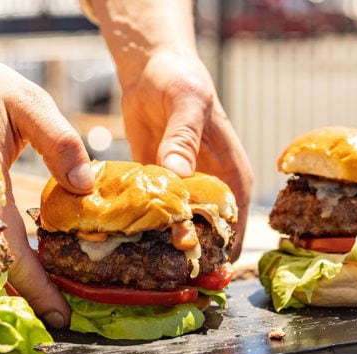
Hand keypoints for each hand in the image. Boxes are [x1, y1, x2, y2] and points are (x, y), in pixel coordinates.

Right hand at [0, 50, 93, 327]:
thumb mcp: (28, 102)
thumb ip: (59, 141)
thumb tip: (86, 186)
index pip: (12, 247)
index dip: (37, 286)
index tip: (60, 316)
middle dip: (21, 298)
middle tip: (54, 321)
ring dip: (1, 285)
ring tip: (36, 306)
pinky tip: (5, 272)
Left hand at [120, 51, 252, 260]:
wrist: (151, 70)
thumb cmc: (180, 80)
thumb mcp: (186, 104)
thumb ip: (183, 138)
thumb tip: (179, 173)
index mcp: (231, 175)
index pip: (233, 224)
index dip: (221, 251)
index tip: (202, 274)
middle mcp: (209, 189)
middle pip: (205, 236)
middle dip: (188, 259)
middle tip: (165, 280)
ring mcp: (181, 192)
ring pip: (176, 230)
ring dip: (162, 249)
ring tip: (141, 270)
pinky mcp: (155, 189)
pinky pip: (150, 216)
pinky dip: (140, 231)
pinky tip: (122, 245)